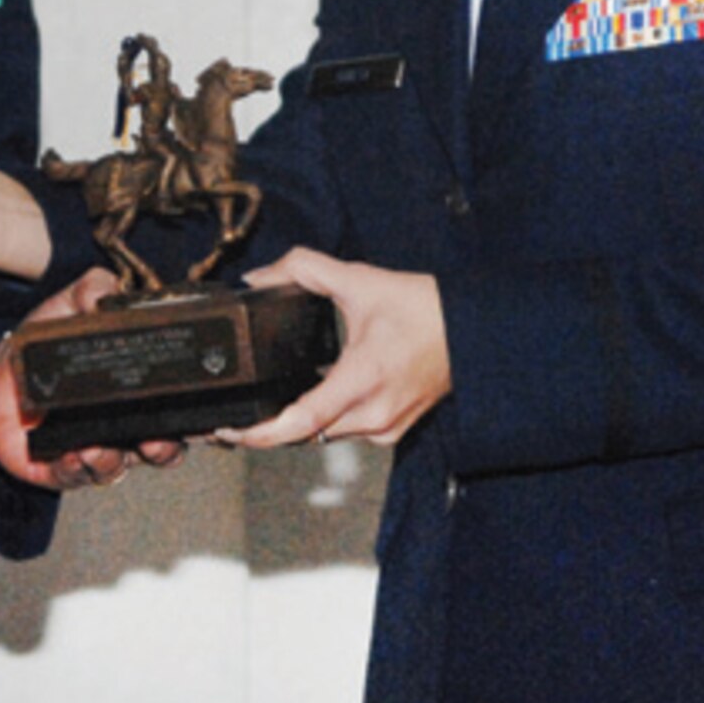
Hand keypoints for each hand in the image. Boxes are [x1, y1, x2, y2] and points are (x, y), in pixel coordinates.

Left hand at [0, 268, 186, 489]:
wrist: (3, 368)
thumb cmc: (49, 337)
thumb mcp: (73, 303)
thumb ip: (93, 290)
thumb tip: (105, 293)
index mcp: (143, 389)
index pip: (187, 409)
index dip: (206, 419)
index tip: (212, 420)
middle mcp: (128, 424)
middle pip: (163, 449)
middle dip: (164, 448)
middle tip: (154, 440)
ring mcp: (95, 448)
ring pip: (117, 467)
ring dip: (112, 460)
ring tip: (97, 448)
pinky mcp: (59, 465)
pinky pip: (73, 476)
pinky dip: (75, 470)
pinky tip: (72, 456)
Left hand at [216, 247, 449, 448]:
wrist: (472, 330)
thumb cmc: (425, 309)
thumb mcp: (358, 279)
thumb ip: (303, 270)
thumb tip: (260, 278)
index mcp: (362, 378)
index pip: (301, 421)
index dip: (260, 432)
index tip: (231, 431)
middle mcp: (374, 413)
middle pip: (304, 432)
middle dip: (270, 424)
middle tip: (238, 415)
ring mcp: (385, 427)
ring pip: (324, 433)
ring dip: (299, 419)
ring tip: (271, 402)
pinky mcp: (392, 431)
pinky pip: (346, 430)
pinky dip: (327, 417)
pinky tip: (316, 396)